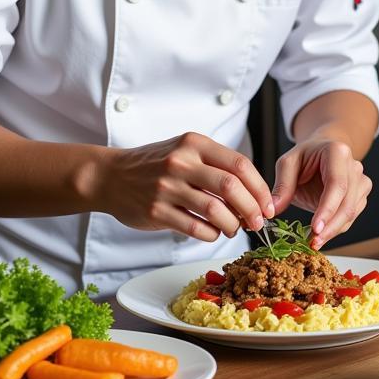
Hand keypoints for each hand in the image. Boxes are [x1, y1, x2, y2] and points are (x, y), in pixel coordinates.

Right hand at [98, 132, 273, 241]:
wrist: (110, 176)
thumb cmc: (154, 164)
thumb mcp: (184, 150)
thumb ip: (215, 164)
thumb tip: (254, 191)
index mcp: (194, 143)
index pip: (240, 164)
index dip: (260, 188)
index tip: (268, 205)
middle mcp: (181, 162)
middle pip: (231, 187)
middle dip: (252, 209)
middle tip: (258, 223)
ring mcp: (167, 187)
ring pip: (215, 210)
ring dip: (232, 225)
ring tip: (234, 229)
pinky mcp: (157, 211)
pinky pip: (195, 227)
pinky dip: (211, 234)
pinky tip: (213, 232)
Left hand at [270, 138, 372, 248]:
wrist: (321, 151)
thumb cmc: (306, 156)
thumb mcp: (288, 163)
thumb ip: (282, 185)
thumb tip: (273, 210)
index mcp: (337, 152)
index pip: (337, 184)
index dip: (327, 209)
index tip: (315, 228)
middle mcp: (354, 166)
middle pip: (347, 203)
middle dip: (331, 227)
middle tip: (313, 242)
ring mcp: (361, 181)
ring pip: (351, 213)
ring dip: (333, 231)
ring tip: (314, 242)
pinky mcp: (361, 195)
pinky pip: (351, 217)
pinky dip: (335, 229)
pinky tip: (321, 235)